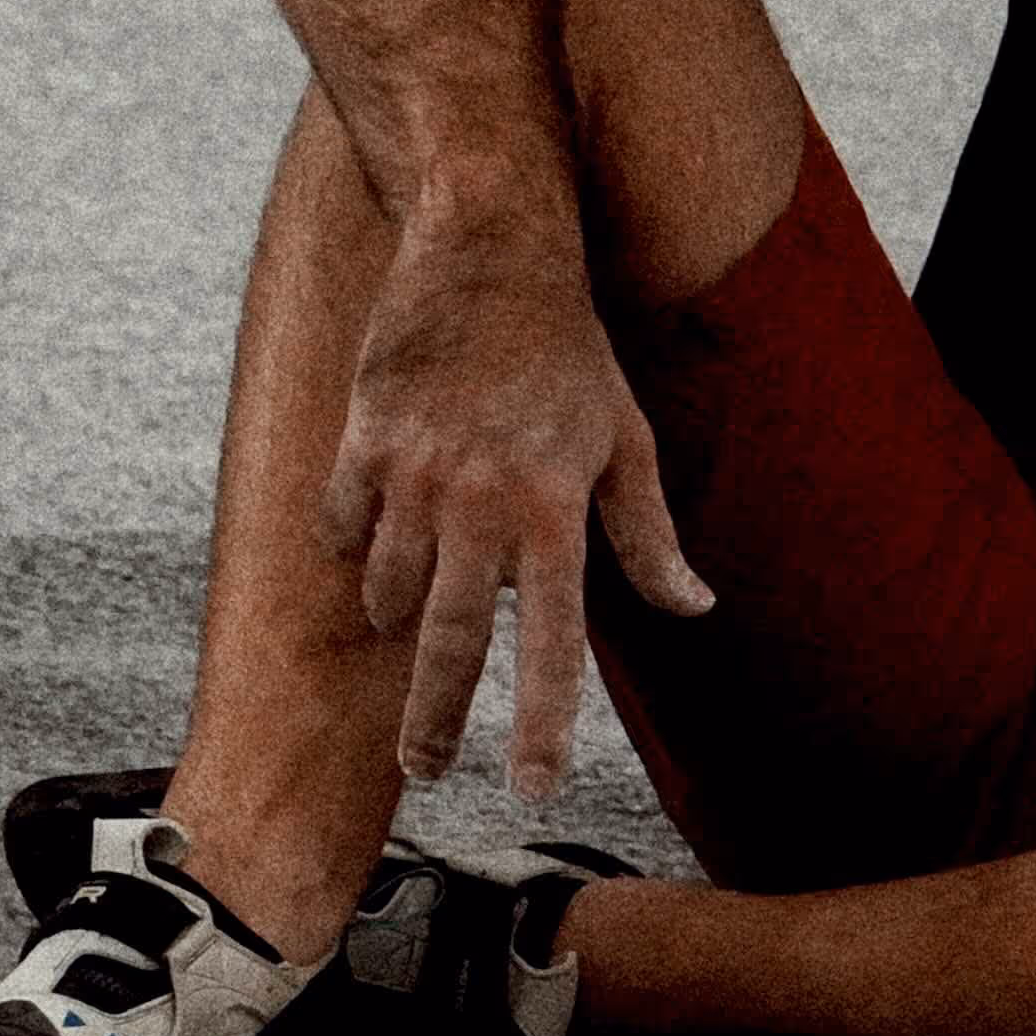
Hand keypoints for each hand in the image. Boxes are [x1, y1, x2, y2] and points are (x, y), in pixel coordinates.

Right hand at [319, 189, 710, 800]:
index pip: (549, 646)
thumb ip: (650, 534)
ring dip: (396, 619)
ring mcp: (412, 474)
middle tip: (426, 771)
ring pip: (385, 585)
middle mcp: (479, 504)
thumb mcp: (628, 440)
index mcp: (552, 512)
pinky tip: (366, 549)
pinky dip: (352, 547)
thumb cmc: (569, 349)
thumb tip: (694, 608)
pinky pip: (342, 522)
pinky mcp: (362, 440)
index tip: (528, 785)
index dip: (539, 724)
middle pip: (446, 641)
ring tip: (407, 629)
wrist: (489, 251)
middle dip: (434, 718)